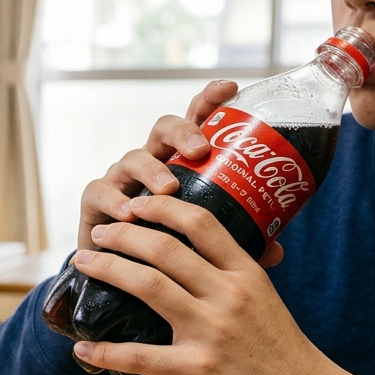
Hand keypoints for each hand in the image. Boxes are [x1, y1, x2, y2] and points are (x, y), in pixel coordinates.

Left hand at [70, 195, 374, 374]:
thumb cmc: (289, 357)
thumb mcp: (268, 303)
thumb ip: (239, 278)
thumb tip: (216, 254)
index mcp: (247, 274)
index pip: (200, 223)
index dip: (161, 207)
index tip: (136, 203)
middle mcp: (229, 295)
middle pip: (164, 248)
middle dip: (123, 234)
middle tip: (99, 232)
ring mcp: (212, 332)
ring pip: (148, 286)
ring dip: (107, 270)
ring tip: (83, 263)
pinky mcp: (198, 371)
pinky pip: (141, 357)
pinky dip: (106, 352)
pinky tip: (82, 350)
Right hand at [76, 80, 281, 268]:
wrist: (123, 285)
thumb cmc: (169, 254)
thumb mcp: (208, 246)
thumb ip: (238, 243)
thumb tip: (278, 250)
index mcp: (182, 164)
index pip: (197, 123)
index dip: (210, 101)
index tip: (230, 88)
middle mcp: (152, 163)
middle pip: (164, 128)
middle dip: (183, 131)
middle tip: (201, 151)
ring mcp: (122, 180)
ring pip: (132, 157)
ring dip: (152, 170)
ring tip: (169, 189)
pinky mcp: (95, 202)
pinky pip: (100, 191)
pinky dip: (114, 200)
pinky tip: (128, 214)